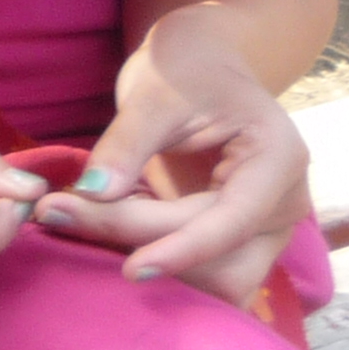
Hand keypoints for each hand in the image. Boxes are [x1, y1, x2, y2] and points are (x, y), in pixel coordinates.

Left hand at [26, 8, 309, 302]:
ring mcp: (262, 230)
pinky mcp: (233, 244)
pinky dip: (156, 262)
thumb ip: (126, 144)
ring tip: (82, 219)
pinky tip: (107, 230)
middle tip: (65, 217)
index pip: (234, 223)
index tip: (131, 270)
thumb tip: (94, 193)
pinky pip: (200, 275)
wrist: (198, 66)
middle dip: (155, 252)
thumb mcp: (153, 93)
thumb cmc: (184, 68)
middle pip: (225, 263)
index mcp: (278, 160)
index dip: (183, 250)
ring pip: (216, 282)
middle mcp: (282, 204)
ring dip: (154, 268)